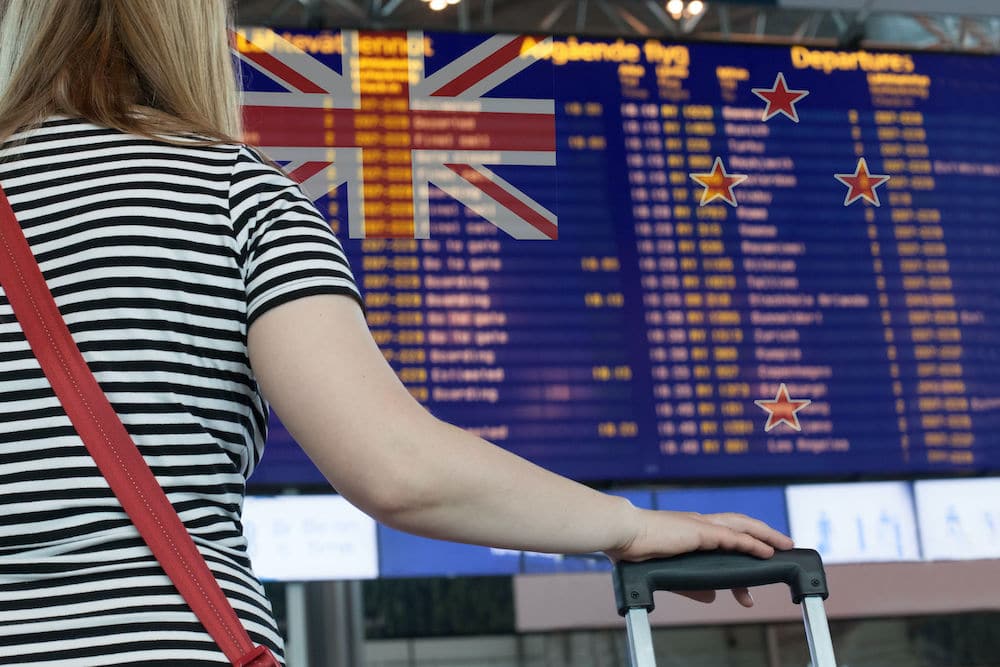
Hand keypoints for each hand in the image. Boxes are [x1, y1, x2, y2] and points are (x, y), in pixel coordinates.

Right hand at [603, 509, 794, 607]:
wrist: (623, 533)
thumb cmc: (636, 550)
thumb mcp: (670, 573)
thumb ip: (693, 586)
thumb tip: (713, 597)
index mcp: (691, 531)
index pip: (725, 542)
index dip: (743, 558)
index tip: (748, 586)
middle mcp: (700, 524)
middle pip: (740, 527)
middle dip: (764, 537)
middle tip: (784, 549)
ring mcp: (701, 526)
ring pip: (743, 526)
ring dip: (766, 535)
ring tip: (785, 545)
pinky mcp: (701, 531)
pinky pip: (734, 537)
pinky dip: (752, 543)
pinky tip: (767, 551)